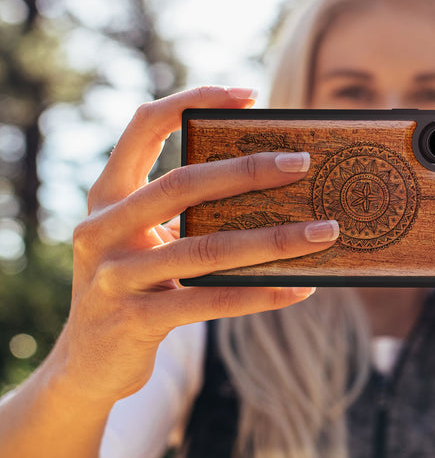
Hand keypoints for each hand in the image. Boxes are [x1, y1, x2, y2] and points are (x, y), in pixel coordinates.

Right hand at [56, 86, 338, 404]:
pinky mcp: (134, 320)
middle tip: (302, 164)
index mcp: (108, 195)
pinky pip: (210, 302)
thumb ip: (186, 212)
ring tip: (323, 231)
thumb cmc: (134, 284)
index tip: (248, 94)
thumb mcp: (146, 239)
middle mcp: (102, 228)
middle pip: (182, 184)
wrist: (87, 363)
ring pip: (205, 248)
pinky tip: (300, 288)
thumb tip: (272, 187)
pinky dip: (260, 293)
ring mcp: (114, 276)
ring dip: (273, 239)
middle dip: (247, 170)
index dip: (192, 100)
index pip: (144, 126)